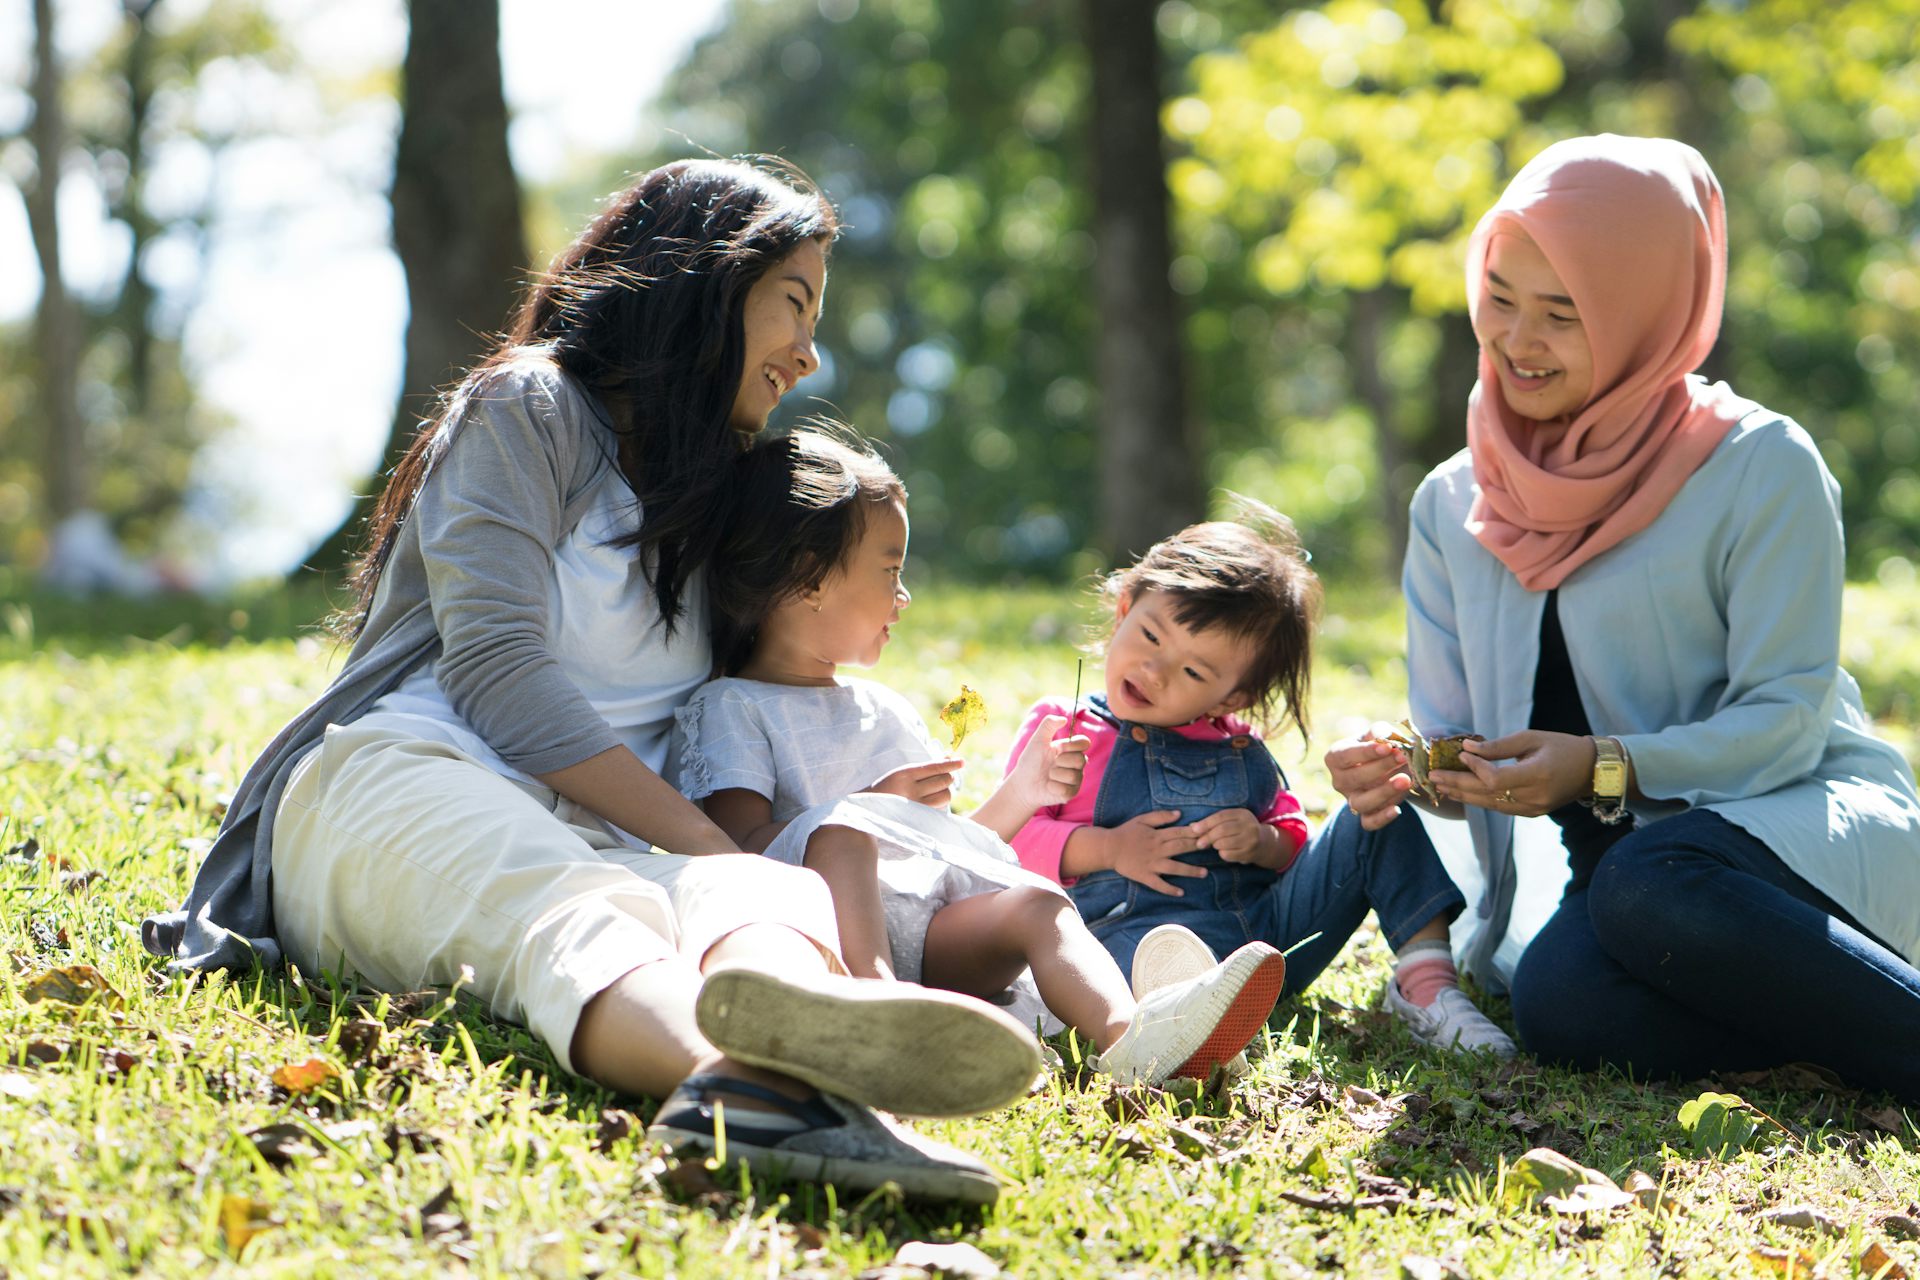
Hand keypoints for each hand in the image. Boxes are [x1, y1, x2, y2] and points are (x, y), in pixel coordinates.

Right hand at [865, 758, 963, 808]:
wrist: (869, 808)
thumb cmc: (890, 787)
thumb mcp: (903, 773)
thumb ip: (926, 767)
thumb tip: (949, 757)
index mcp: (905, 774)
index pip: (935, 767)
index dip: (951, 764)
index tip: (962, 762)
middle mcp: (910, 789)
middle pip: (944, 780)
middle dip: (947, 777)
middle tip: (941, 778)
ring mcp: (915, 805)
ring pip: (945, 795)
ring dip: (945, 790)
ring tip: (936, 789)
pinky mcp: (919, 818)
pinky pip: (940, 808)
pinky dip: (940, 802)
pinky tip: (931, 799)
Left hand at [1003, 715, 1090, 809]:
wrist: (1022, 783)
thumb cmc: (1030, 761)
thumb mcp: (1037, 740)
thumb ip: (1048, 725)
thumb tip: (1064, 719)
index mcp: (1070, 750)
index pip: (1084, 743)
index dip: (1073, 745)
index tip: (1059, 747)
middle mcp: (1075, 764)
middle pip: (1082, 759)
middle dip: (1062, 761)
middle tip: (1051, 763)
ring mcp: (1075, 779)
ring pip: (1074, 775)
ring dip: (1055, 774)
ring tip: (1048, 775)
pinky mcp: (1070, 793)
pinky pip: (1067, 790)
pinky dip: (1053, 787)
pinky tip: (1048, 786)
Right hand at [1103, 810, 1204, 895]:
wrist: (1108, 848)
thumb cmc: (1126, 832)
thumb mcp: (1142, 820)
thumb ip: (1160, 817)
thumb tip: (1179, 814)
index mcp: (1157, 835)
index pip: (1179, 833)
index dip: (1194, 833)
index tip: (1208, 833)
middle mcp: (1157, 850)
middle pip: (1180, 848)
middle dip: (1197, 848)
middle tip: (1213, 849)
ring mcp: (1151, 864)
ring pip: (1174, 868)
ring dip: (1190, 871)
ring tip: (1205, 873)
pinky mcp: (1145, 876)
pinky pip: (1159, 884)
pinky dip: (1169, 889)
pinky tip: (1181, 892)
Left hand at [1190, 808, 1279, 865]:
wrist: (1264, 844)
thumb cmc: (1240, 830)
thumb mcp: (1231, 821)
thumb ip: (1213, 822)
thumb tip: (1192, 827)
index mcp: (1242, 814)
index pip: (1221, 817)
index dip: (1206, 823)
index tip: (1194, 829)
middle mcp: (1249, 825)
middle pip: (1222, 830)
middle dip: (1207, 837)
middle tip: (1199, 843)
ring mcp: (1251, 840)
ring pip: (1224, 843)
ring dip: (1215, 845)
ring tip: (1215, 845)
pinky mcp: (1250, 853)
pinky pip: (1229, 855)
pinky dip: (1223, 854)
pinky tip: (1225, 851)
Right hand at [1325, 722, 1417, 829]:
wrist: (1388, 765)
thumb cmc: (1378, 746)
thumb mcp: (1377, 733)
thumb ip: (1379, 732)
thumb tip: (1383, 737)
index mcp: (1335, 758)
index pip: (1345, 756)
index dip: (1366, 753)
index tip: (1387, 747)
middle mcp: (1339, 781)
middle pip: (1354, 778)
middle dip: (1381, 767)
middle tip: (1402, 757)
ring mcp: (1351, 800)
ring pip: (1361, 803)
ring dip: (1384, 792)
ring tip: (1406, 780)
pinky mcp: (1365, 815)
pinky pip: (1369, 822)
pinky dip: (1382, 818)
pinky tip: (1397, 810)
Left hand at [1429, 730, 1595, 816]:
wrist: (1591, 771)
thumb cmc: (1562, 747)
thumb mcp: (1532, 738)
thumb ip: (1499, 746)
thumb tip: (1468, 749)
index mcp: (1537, 775)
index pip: (1496, 779)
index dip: (1475, 768)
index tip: (1461, 754)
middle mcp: (1534, 797)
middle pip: (1487, 794)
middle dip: (1457, 785)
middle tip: (1433, 776)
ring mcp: (1532, 809)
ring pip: (1490, 804)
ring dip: (1463, 795)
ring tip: (1440, 786)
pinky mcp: (1531, 813)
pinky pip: (1499, 808)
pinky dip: (1479, 800)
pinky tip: (1461, 793)